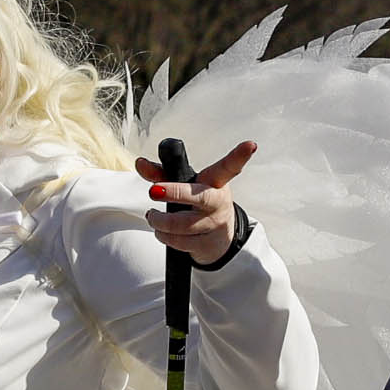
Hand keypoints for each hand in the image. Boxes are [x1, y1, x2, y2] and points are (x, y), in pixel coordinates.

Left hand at [138, 139, 255, 262]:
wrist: (219, 237)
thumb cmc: (200, 203)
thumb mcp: (187, 183)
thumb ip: (162, 173)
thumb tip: (139, 163)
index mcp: (216, 182)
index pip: (228, 167)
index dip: (239, 155)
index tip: (250, 145)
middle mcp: (218, 202)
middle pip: (199, 197)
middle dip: (174, 192)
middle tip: (153, 191)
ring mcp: (214, 225)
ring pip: (181, 224)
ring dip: (158, 221)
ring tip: (153, 216)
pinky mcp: (207, 244)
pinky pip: (178, 242)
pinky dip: (163, 236)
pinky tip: (161, 231)